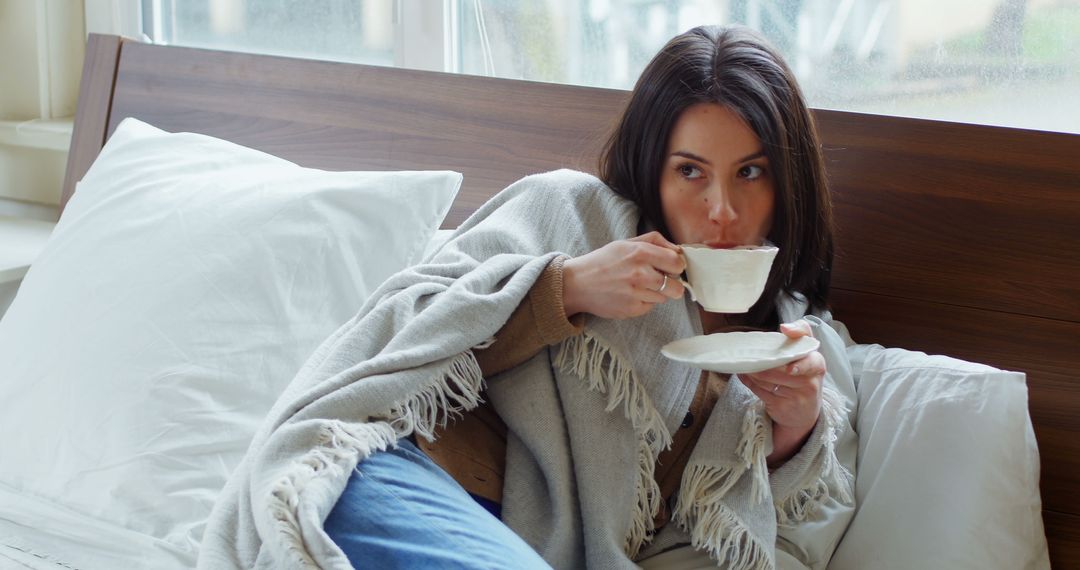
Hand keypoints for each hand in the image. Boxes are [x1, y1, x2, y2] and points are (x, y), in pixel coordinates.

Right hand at [562, 232, 686, 319]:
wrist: (578, 284)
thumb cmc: (603, 262)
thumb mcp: (626, 243)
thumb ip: (654, 241)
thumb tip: (677, 250)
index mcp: (641, 253)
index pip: (677, 263)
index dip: (676, 265)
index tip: (670, 267)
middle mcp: (641, 274)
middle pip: (676, 286)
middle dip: (671, 283)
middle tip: (658, 279)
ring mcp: (637, 294)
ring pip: (664, 298)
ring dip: (656, 293)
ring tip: (638, 286)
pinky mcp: (632, 310)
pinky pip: (650, 307)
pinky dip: (644, 302)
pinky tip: (630, 295)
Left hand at [741, 320, 824, 465]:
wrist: (806, 412)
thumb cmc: (803, 374)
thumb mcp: (808, 354)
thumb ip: (800, 333)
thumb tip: (785, 327)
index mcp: (817, 365)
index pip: (812, 363)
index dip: (801, 366)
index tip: (791, 370)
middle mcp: (810, 383)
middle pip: (779, 371)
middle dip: (762, 363)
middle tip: (748, 355)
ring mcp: (796, 397)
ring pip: (766, 381)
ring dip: (752, 371)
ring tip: (744, 363)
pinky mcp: (781, 407)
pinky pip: (760, 391)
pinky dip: (749, 381)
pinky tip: (744, 374)